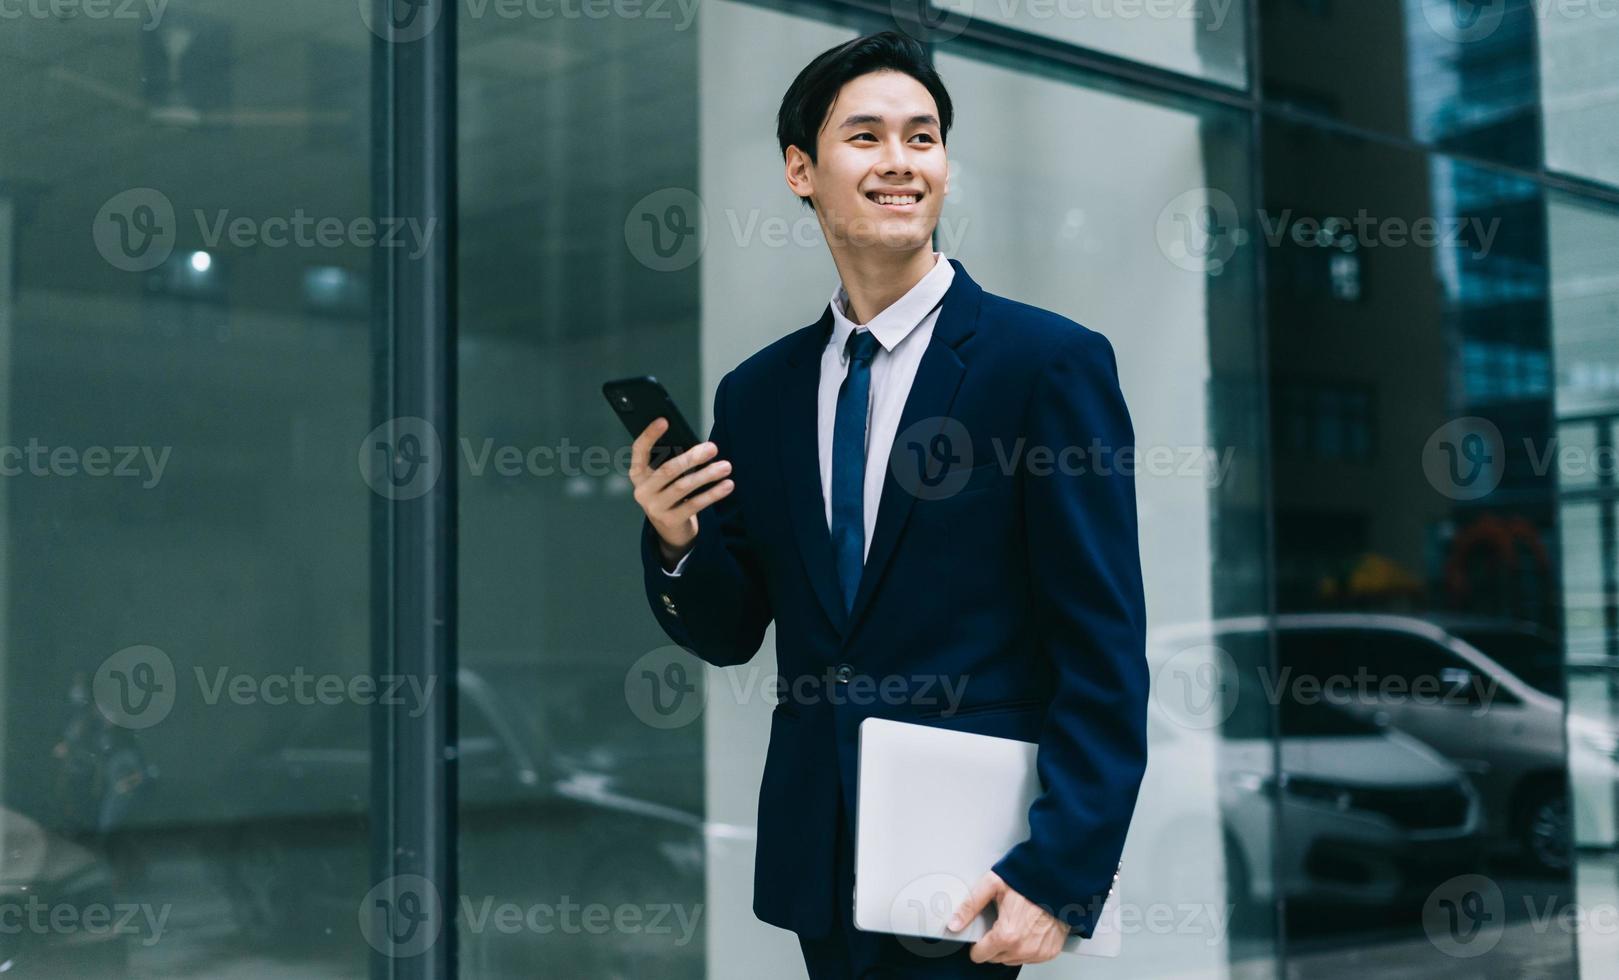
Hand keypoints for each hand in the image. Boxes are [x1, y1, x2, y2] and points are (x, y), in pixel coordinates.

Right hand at [628, 418, 733, 567]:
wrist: (671, 529)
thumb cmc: (671, 493)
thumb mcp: (666, 478)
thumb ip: (673, 461)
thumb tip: (698, 445)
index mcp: (638, 474)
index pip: (639, 451)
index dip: (649, 435)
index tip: (664, 420)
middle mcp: (642, 490)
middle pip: (668, 469)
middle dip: (692, 457)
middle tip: (713, 447)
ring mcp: (654, 507)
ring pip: (683, 486)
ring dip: (707, 475)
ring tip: (726, 466)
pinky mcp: (670, 521)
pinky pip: (694, 505)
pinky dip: (713, 493)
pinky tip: (727, 485)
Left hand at [947, 870, 1067, 965]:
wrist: (1059, 882)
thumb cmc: (1030, 881)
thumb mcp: (994, 885)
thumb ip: (970, 906)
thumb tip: (953, 923)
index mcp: (1006, 935)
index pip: (979, 955)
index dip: (977, 943)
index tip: (981, 933)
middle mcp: (1023, 948)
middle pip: (995, 958)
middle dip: (993, 943)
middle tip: (1001, 921)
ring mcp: (1037, 952)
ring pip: (1011, 959)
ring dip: (1009, 947)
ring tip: (1016, 923)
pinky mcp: (1049, 952)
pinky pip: (1029, 957)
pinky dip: (1026, 947)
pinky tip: (1028, 928)